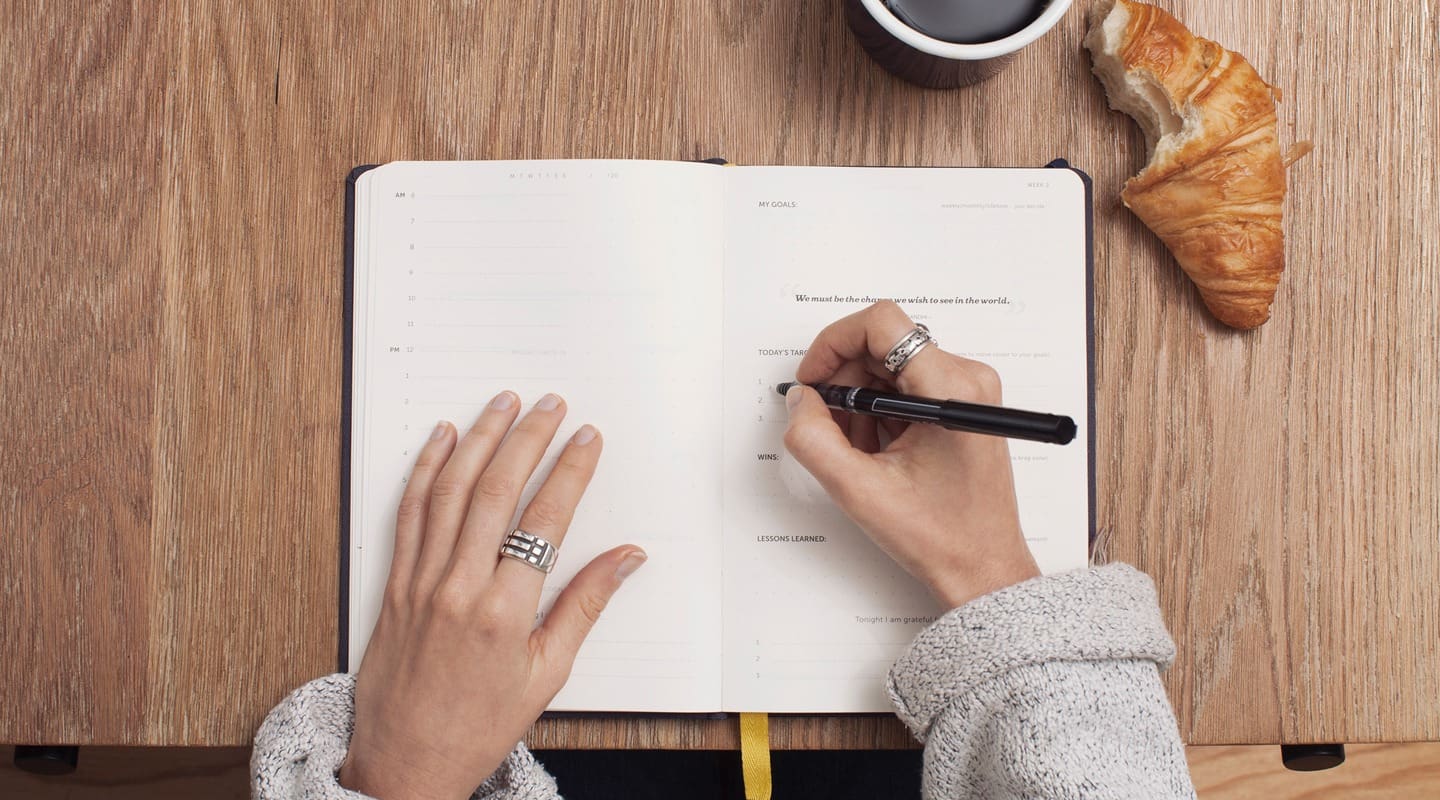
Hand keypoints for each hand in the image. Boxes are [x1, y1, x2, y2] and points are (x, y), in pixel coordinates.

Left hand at [339, 391, 646, 799]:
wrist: (405, 763)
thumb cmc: (479, 726)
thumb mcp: (547, 674)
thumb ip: (585, 605)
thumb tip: (627, 558)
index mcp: (505, 613)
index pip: (545, 521)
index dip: (569, 471)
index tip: (587, 439)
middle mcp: (459, 588)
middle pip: (496, 492)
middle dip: (527, 439)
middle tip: (550, 405)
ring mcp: (420, 582)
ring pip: (450, 491)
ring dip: (479, 439)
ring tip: (503, 404)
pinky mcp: (393, 584)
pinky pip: (410, 513)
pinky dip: (426, 470)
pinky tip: (442, 439)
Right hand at [784, 302, 1039, 608]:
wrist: (983, 568)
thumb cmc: (941, 536)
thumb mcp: (859, 490)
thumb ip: (814, 438)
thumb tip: (800, 399)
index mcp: (950, 389)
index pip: (882, 324)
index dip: (834, 343)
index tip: (813, 379)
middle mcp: (967, 378)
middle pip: (883, 344)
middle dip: (845, 381)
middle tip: (827, 425)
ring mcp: (967, 390)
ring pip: (891, 366)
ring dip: (861, 401)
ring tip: (859, 450)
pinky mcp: (962, 405)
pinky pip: (906, 386)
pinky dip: (880, 412)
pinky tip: (878, 452)